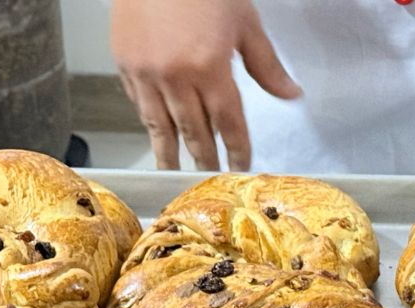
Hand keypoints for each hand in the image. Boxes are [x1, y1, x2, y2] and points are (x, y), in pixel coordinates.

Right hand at [111, 0, 301, 171]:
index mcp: (210, 67)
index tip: (242, 166)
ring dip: (170, 152)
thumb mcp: (245, 22)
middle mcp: (176, 76)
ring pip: (160, 125)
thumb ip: (266, 65)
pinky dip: (149, 120)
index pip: (229, 122)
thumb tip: (291, 95)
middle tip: (210, 178)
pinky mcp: (124, 63)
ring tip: (175, 172)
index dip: (237, 148)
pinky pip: (138, 103)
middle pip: (194, 131)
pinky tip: (157, 132)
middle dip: (205, 158)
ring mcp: (145, 72)